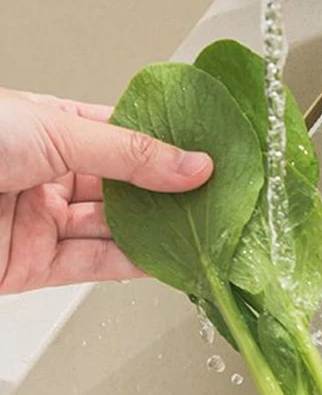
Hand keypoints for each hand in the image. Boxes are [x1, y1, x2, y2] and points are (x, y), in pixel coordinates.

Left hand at [0, 88, 213, 293]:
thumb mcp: (59, 131)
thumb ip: (132, 155)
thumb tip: (194, 165)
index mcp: (51, 129)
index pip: (125, 138)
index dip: (169, 147)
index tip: (211, 155)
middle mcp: (48, 174)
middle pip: (124, 187)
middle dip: (169, 194)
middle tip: (217, 197)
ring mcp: (40, 220)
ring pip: (113, 228)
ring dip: (158, 231)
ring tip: (203, 228)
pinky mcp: (30, 265)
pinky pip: (92, 265)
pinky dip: (131, 264)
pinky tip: (166, 258)